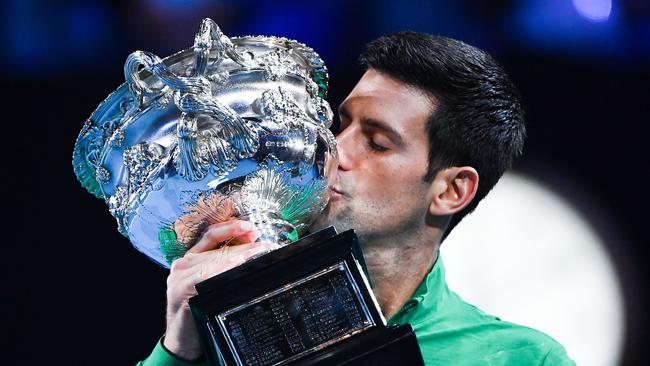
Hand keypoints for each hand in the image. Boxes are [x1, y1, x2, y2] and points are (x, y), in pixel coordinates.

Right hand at [162, 220, 276, 360]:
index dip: (233, 228)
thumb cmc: (200, 312)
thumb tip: (250, 252)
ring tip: (259, 254)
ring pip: (215, 259)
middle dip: (245, 245)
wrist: (182, 342)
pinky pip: (205, 274)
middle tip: (266, 246)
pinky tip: (237, 265)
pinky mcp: (181, 288)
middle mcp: (183, 263)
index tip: (253, 229)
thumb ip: (224, 267)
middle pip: (218, 247)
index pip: (212, 234)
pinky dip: (223, 268)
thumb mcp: (212, 286)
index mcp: (191, 258)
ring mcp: (180, 275)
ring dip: (240, 255)